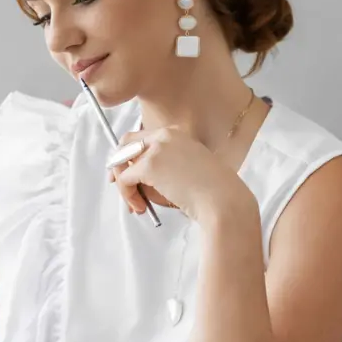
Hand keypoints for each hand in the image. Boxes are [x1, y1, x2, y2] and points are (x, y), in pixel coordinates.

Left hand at [108, 127, 251, 224]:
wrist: (223, 200)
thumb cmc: (209, 192)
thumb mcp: (183, 170)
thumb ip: (160, 168)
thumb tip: (131, 178)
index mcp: (175, 133)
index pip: (140, 138)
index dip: (128, 156)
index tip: (126, 173)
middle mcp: (164, 135)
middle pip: (125, 144)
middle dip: (118, 167)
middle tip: (122, 188)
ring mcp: (156, 148)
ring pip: (121, 163)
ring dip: (123, 186)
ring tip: (137, 205)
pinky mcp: (149, 165)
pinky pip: (124, 180)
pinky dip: (127, 195)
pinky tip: (141, 207)